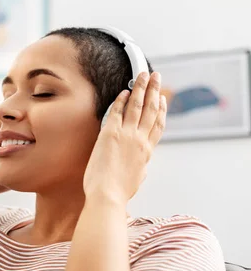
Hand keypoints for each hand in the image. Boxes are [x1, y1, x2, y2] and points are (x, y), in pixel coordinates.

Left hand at [83, 71, 166, 204]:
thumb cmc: (117, 193)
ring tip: (144, 74)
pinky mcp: (111, 133)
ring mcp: (127, 135)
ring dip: (141, 88)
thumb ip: (139, 169)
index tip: (163, 99)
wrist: (107, 195)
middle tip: (157, 76)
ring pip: (137, 106)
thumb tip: (140, 168)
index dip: (162, 110)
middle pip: (152, 110)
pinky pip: (117, 111)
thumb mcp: (136, 180)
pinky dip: (122, 100)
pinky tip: (124, 91)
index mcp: (147, 152)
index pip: (158, 126)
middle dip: (155, 90)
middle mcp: (140, 141)